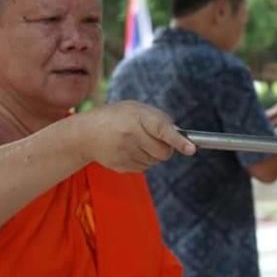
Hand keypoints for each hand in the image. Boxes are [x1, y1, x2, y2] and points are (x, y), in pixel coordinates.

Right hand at [79, 101, 194, 172]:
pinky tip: (128, 149)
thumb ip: (158, 119)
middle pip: (164, 152)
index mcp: (137, 117)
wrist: (86, 134)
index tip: (191, 149)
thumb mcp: (135, 109)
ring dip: (152, 153)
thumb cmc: (116, 118)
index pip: (162, 129)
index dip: (178, 140)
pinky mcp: (123, 167)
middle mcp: (132, 136)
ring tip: (134, 140)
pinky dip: (142, 160)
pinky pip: (144, 167)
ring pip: (155, 161)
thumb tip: (180, 135)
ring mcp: (127, 154)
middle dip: (165, 146)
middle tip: (152, 137)